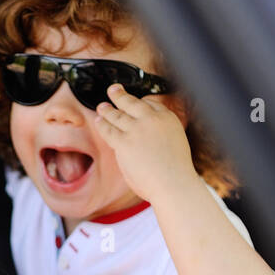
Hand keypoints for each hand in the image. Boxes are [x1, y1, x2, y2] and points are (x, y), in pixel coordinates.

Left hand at [93, 83, 196, 201]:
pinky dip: (102, 124)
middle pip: (132, 103)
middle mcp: (152, 119)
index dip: (140, 102)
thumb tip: (145, 137)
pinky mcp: (124, 142)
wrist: (174, 184)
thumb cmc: (175, 172)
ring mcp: (137, 129)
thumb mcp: (175, 143)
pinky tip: (99, 121)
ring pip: (117, 115)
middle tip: (113, 90)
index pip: (151, 104)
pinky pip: (109, 130)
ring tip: (102, 106)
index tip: (134, 102)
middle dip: (120, 95)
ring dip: (107, 109)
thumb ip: (160, 134)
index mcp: (168, 118)